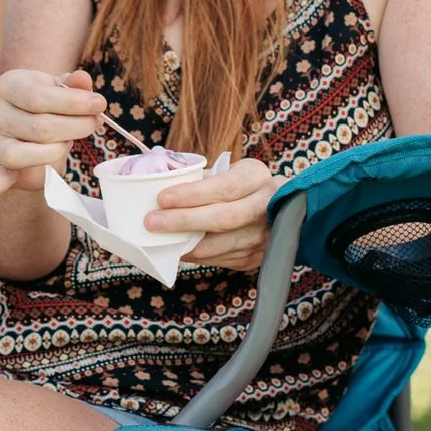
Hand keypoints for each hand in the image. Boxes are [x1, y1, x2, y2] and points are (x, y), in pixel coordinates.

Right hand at [0, 66, 104, 198]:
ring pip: (23, 154)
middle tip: (93, 124)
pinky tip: (4, 182)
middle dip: (75, 126)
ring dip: (56, 151)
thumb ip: (74, 85)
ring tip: (68, 142)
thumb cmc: (53, 106)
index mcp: (9, 86)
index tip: (99, 105)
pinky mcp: (1, 169)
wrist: (39, 132)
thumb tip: (82, 80)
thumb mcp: (64, 90)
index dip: (73, 103)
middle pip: (39, 127)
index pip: (37, 96)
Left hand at [149, 157, 273, 270]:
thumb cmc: (243, 186)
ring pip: (219, 245)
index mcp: (256, 177)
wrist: (278, 208)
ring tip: (158, 239)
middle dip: (183, 221)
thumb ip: (202, 179)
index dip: (192, 194)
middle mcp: (265, 207)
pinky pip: (220, 259)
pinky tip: (178, 249)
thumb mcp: (230, 172)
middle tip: (152, 222)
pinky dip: (195, 255)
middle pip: (222, 218)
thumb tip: (158, 183)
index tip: (162, 198)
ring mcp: (263, 236)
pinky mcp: (255, 258)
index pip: (224, 188)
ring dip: (185, 244)